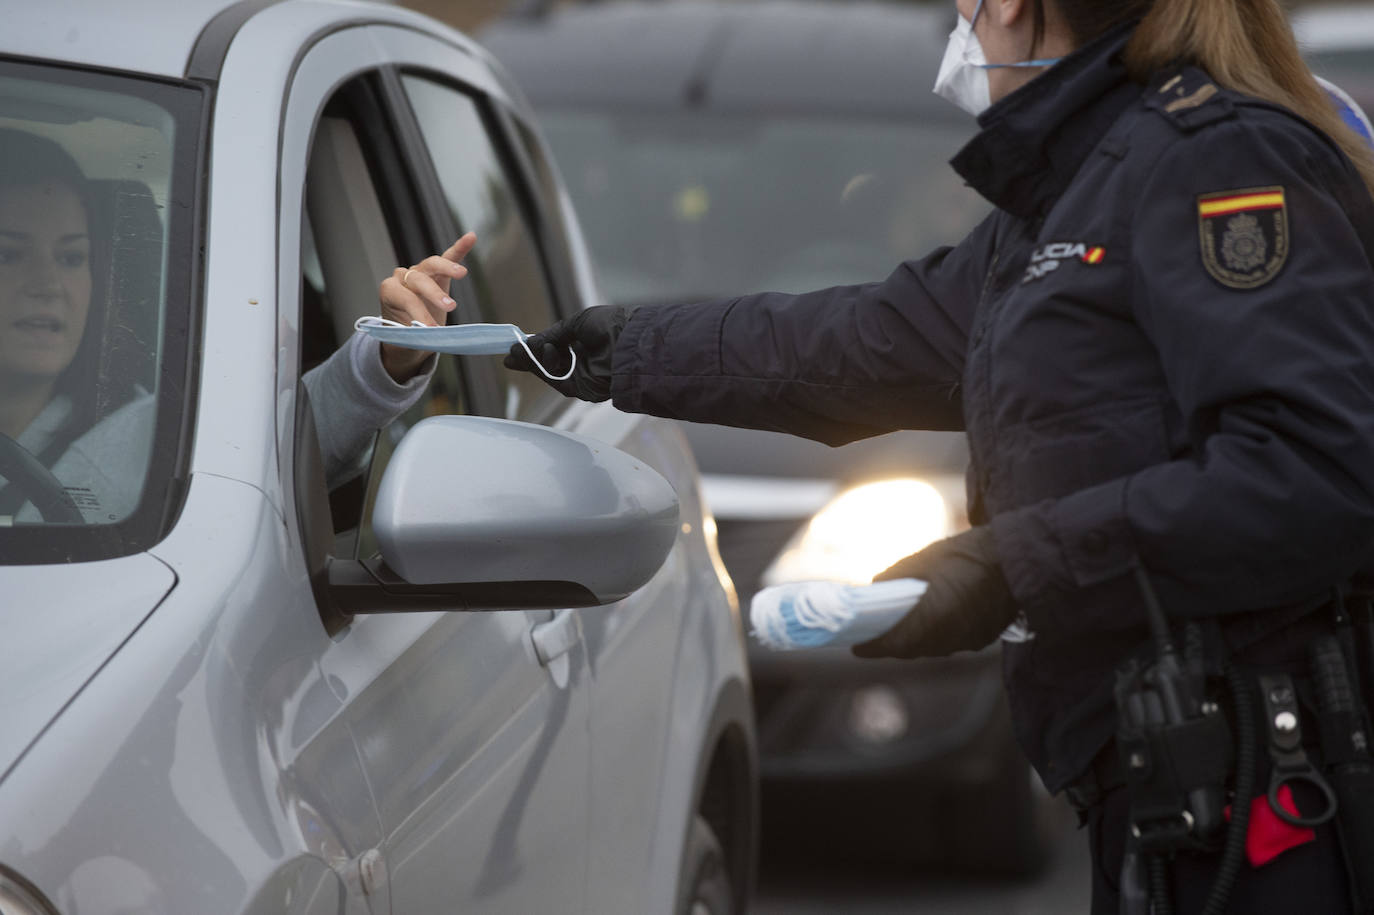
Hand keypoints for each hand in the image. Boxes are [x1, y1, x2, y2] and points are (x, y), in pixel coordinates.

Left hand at [376, 233, 476, 381]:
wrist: (408, 335)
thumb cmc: (405, 337)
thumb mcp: (406, 340)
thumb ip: (415, 335)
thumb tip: (430, 332)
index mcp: (390, 292)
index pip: (405, 297)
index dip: (419, 312)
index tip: (432, 329)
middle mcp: (402, 278)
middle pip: (419, 278)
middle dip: (434, 293)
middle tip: (450, 307)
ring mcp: (420, 272)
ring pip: (432, 264)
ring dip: (447, 268)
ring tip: (461, 274)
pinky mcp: (437, 273)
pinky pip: (448, 256)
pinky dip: (460, 248)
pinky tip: (471, 237)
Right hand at [503, 304, 631, 400]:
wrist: (627, 341)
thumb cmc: (610, 325)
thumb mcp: (576, 323)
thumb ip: (553, 334)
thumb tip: (531, 342)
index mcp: (586, 345)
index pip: (556, 349)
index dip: (537, 348)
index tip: (517, 346)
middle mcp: (583, 363)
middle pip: (549, 365)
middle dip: (529, 359)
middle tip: (509, 354)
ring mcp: (582, 378)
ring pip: (550, 373)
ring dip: (534, 361)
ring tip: (520, 351)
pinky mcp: (581, 390)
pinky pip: (555, 380)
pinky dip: (542, 369)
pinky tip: (535, 354)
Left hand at [851, 526, 1016, 659]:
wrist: (1016, 557)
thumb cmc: (966, 554)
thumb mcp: (923, 559)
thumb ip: (895, 577)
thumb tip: (876, 588)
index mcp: (931, 618)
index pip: (893, 643)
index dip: (872, 646)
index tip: (856, 646)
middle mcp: (948, 637)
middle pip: (911, 649)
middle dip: (891, 645)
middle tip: (873, 638)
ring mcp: (967, 641)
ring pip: (932, 649)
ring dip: (913, 642)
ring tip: (897, 631)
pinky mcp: (981, 639)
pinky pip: (951, 643)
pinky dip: (935, 638)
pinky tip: (928, 625)